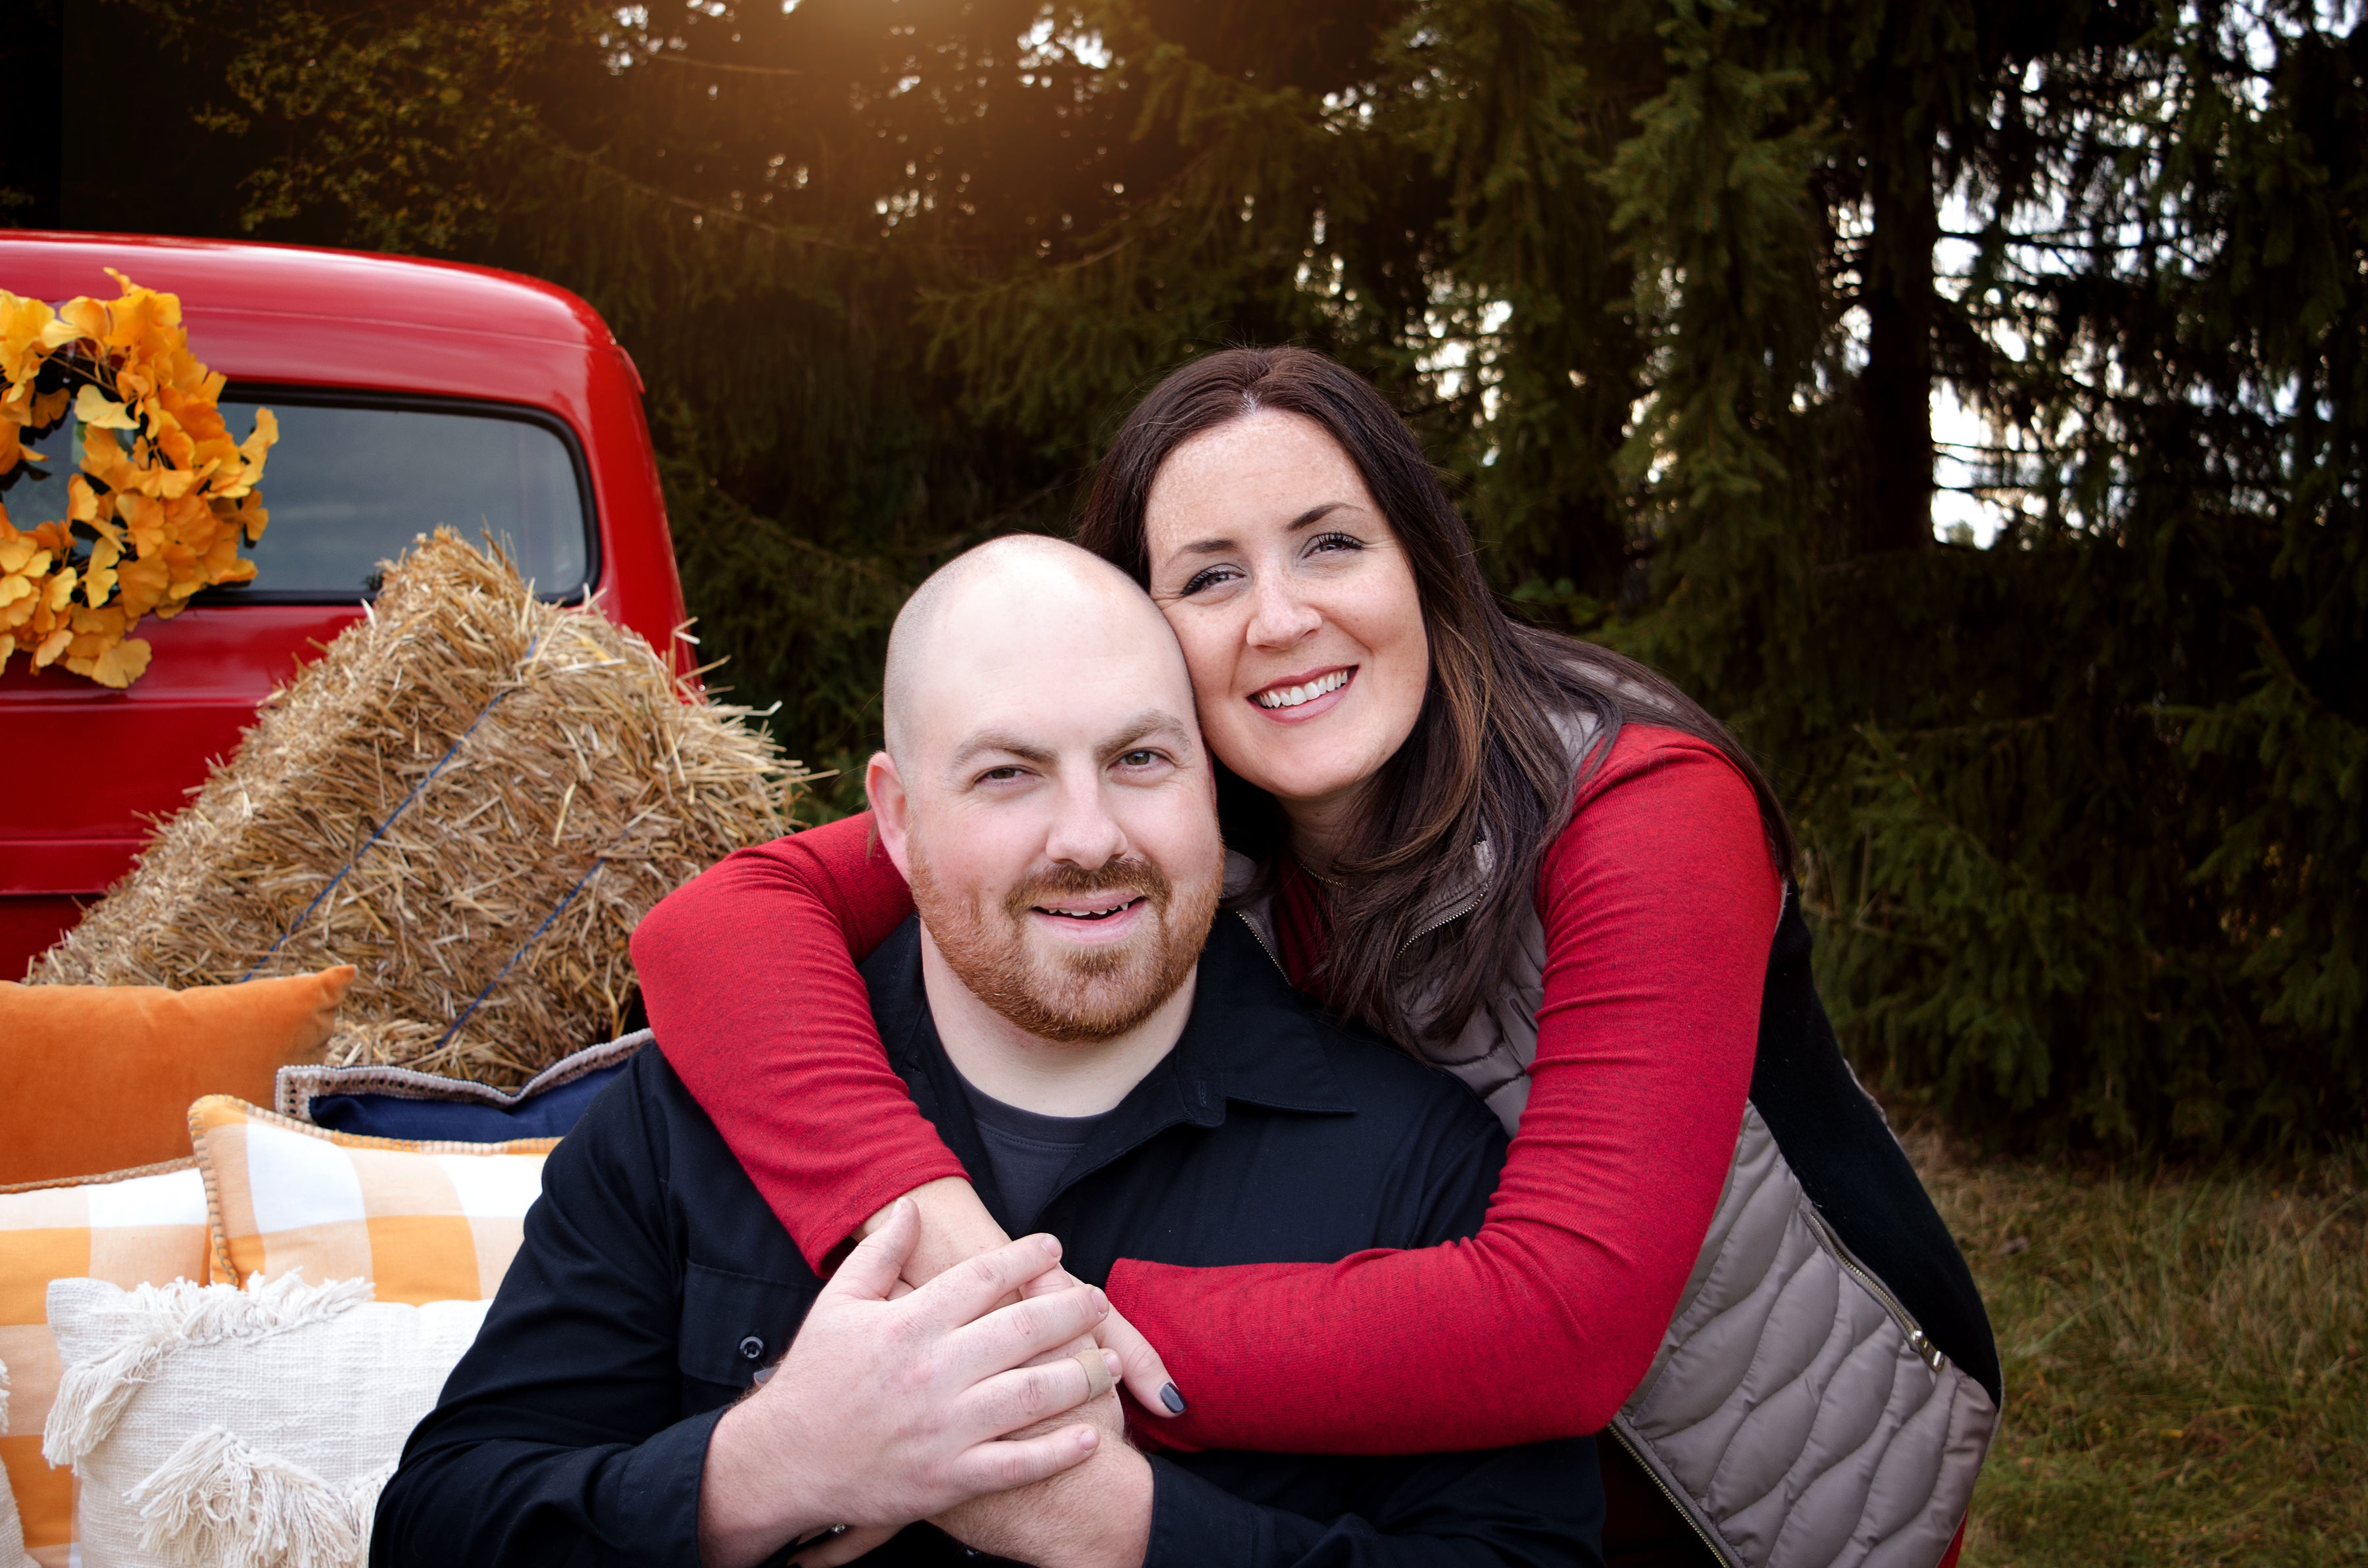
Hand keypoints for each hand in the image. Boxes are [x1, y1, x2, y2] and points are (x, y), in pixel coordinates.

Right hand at [698, 1198, 1115, 1567]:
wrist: (784, 1461)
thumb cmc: (814, 1380)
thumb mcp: (837, 1305)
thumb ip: (879, 1254)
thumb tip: (911, 1207)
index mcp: (909, 1324)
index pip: (984, 1278)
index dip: (1027, 1258)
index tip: (1054, 1248)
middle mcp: (933, 1371)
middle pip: (1024, 1330)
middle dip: (1073, 1311)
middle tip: (1098, 1301)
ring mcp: (944, 1428)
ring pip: (1032, 1394)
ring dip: (1082, 1375)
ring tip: (1111, 1362)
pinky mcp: (949, 1478)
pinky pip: (1017, 1464)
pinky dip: (1058, 1452)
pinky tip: (1089, 1436)